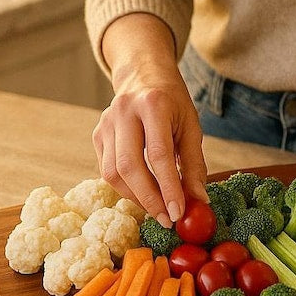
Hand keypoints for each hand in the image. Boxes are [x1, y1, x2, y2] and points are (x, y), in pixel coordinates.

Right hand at [92, 14, 207, 226]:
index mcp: (153, 105)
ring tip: (158, 210)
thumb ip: (194, 164)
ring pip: (113, 172)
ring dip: (136, 197)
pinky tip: (143, 194)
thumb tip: (198, 201)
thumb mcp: (191, 127)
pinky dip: (126, 188)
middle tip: (166, 219)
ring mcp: (106, 123)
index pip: (158, 155)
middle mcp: (123, 111)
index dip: (168, 187)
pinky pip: (107, 170)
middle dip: (149, 198)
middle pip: (130, 166)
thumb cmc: (173, 103)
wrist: (144, 76)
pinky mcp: (97, 134)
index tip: (178, 213)